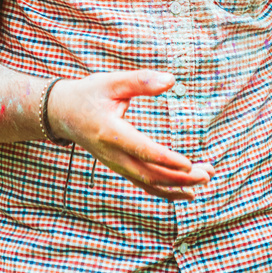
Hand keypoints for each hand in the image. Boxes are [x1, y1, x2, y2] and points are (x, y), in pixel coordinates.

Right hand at [46, 70, 214, 201]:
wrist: (64, 113)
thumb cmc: (90, 93)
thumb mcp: (112, 81)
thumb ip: (141, 81)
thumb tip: (172, 80)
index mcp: (111, 133)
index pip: (142, 151)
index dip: (166, 160)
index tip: (190, 164)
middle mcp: (113, 154)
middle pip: (150, 175)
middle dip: (181, 178)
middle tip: (208, 174)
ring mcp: (116, 165)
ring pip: (149, 183)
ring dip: (178, 186)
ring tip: (206, 179)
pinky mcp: (120, 167)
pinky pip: (144, 184)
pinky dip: (166, 191)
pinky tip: (187, 192)